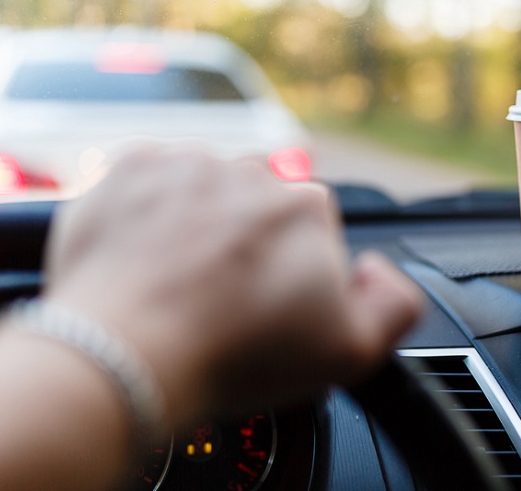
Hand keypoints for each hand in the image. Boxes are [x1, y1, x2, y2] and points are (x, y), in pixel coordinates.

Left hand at [43, 147, 421, 427]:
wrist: (126, 355)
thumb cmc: (232, 355)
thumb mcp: (350, 352)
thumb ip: (394, 303)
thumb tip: (377, 270)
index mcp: (307, 207)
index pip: (312, 227)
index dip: (293, 269)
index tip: (267, 302)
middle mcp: (251, 172)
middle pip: (258, 202)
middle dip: (248, 241)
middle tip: (223, 295)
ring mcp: (188, 165)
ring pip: (205, 187)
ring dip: (199, 220)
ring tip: (179, 277)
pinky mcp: (130, 168)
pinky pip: (152, 177)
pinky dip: (150, 208)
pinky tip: (147, 252)